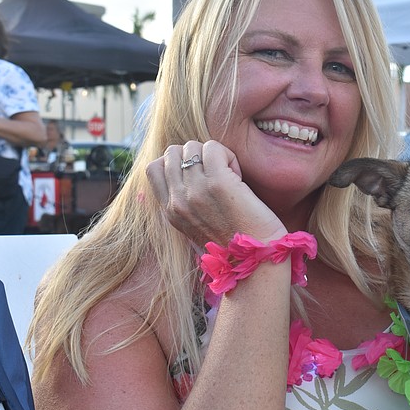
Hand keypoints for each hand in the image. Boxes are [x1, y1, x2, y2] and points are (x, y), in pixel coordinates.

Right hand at [146, 140, 286, 244]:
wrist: (255, 263)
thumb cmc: (235, 244)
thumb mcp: (197, 227)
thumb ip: (186, 203)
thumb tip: (188, 173)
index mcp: (170, 212)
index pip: (154, 167)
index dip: (178, 163)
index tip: (200, 178)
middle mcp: (177, 201)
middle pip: (173, 152)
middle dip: (197, 156)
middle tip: (218, 177)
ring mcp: (195, 192)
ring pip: (193, 146)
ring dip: (215, 155)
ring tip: (230, 178)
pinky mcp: (218, 184)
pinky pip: (214, 147)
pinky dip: (228, 156)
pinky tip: (239, 177)